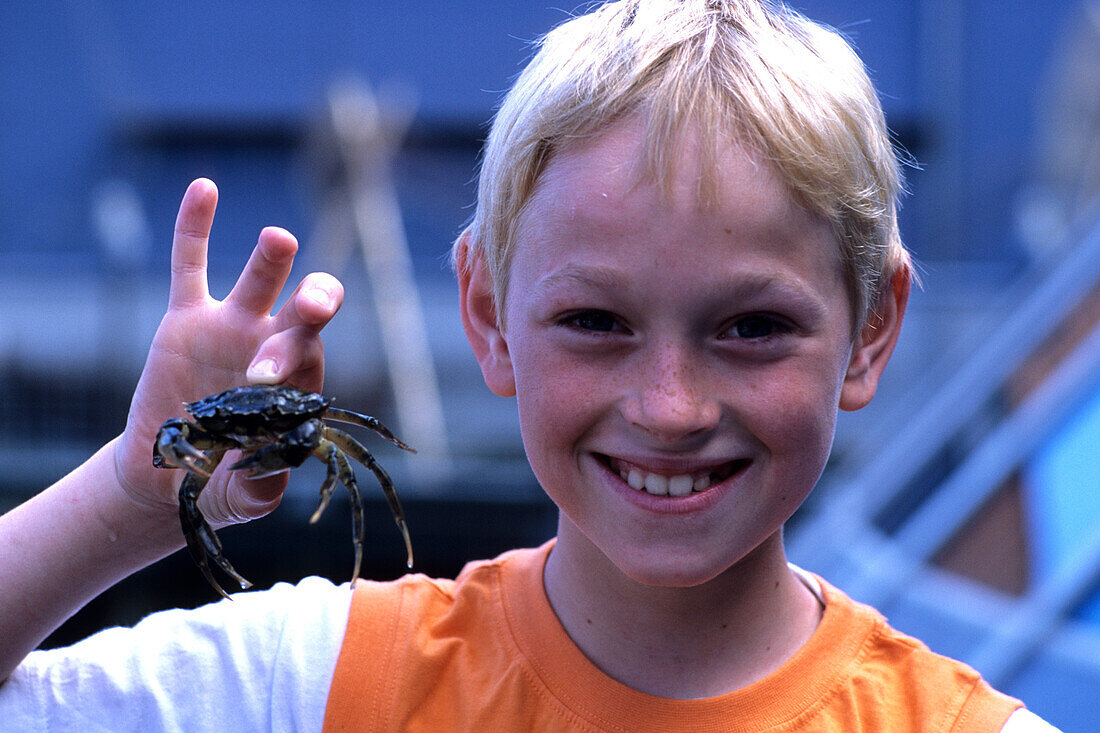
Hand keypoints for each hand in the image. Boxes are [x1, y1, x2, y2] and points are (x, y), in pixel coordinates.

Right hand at [112, 179, 343, 530]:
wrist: (171, 476)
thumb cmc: (223, 485)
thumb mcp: (245, 496)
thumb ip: (265, 485)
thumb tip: (275, 466)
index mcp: (297, 387)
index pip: (309, 362)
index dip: (293, 362)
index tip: (261, 380)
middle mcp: (273, 347)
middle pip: (303, 314)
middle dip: (311, 305)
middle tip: (310, 303)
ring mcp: (232, 327)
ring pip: (260, 281)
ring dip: (273, 259)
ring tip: (279, 238)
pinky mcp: (187, 317)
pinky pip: (191, 264)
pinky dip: (195, 227)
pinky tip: (204, 187)